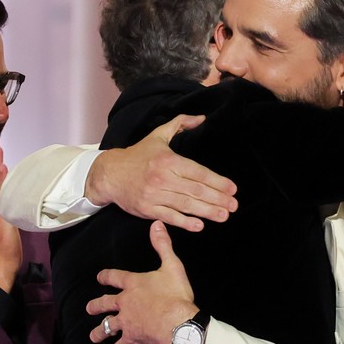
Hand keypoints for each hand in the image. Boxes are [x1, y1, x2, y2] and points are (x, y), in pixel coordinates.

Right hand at [85, 114, 237, 231]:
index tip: (232, 189)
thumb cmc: (137, 155)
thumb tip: (201, 118)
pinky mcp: (147, 209)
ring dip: (207, 212)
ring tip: (223, 216)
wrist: (109, 173)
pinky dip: (185, 222)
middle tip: (234, 205)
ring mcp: (154, 194)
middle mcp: (162, 177)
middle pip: (196, 190)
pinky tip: (199, 225)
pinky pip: (169, 216)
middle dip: (217, 198)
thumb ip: (180, 124)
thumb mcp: (158, 136)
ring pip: (185, 205)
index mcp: (168, 160)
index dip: (217, 181)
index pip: (198, 172)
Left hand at [87, 221, 197, 343]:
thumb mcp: (172, 266)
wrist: (178, 322)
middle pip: (105, 304)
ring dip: (99, 331)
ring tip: (93, 336)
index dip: (106, 276)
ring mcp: (126, 322)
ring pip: (107, 326)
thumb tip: (157, 224)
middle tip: (88, 308)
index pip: (115, 277)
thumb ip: (163, 245)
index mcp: (133, 284)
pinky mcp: (132, 338)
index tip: (99, 276)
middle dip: (96, 305)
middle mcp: (125, 303)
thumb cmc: (175, 294)